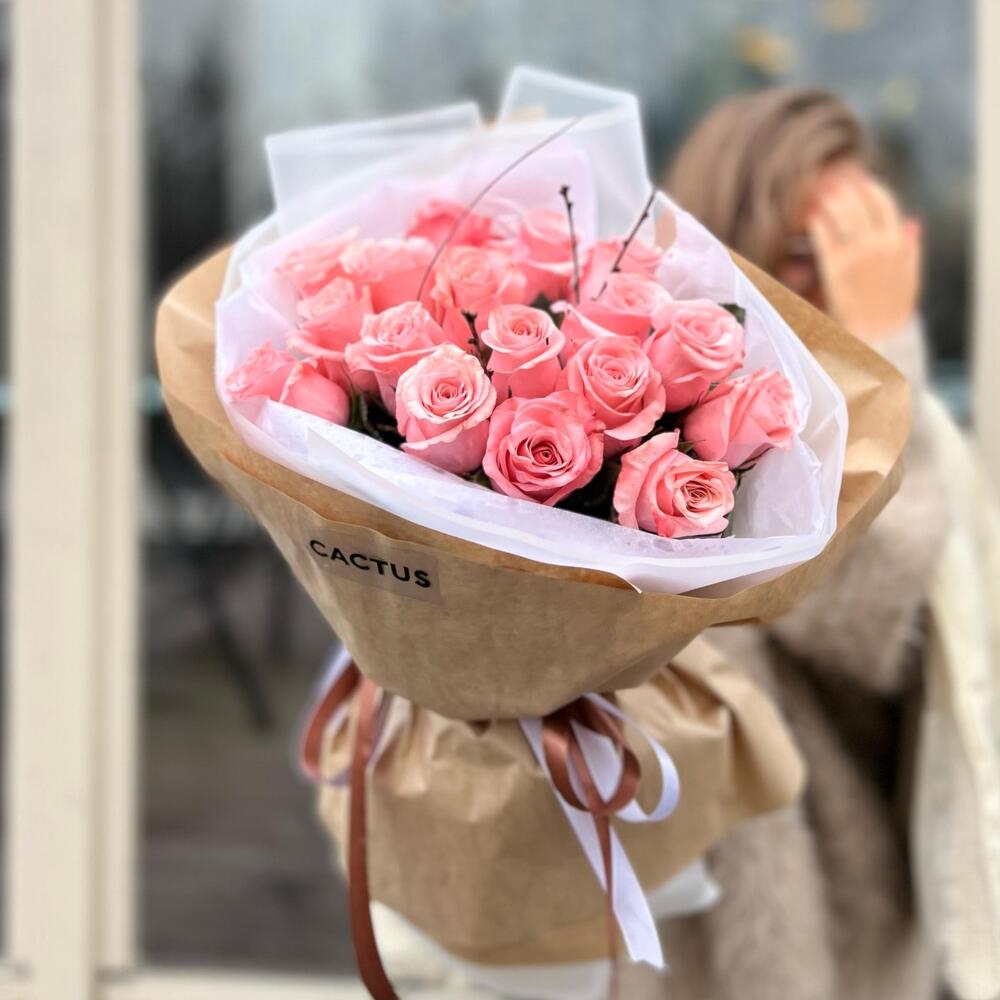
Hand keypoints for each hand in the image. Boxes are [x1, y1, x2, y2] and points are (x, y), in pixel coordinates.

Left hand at [807, 170, 921, 342]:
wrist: (877, 336)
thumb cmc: (891, 309)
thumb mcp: (909, 278)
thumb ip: (911, 249)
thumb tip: (912, 223)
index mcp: (897, 243)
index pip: (884, 203)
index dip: (870, 189)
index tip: (859, 184)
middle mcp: (879, 244)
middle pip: (860, 203)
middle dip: (845, 190)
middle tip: (831, 184)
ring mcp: (857, 255)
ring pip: (843, 214)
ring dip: (830, 200)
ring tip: (819, 196)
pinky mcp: (836, 267)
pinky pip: (825, 236)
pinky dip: (817, 222)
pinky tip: (810, 217)